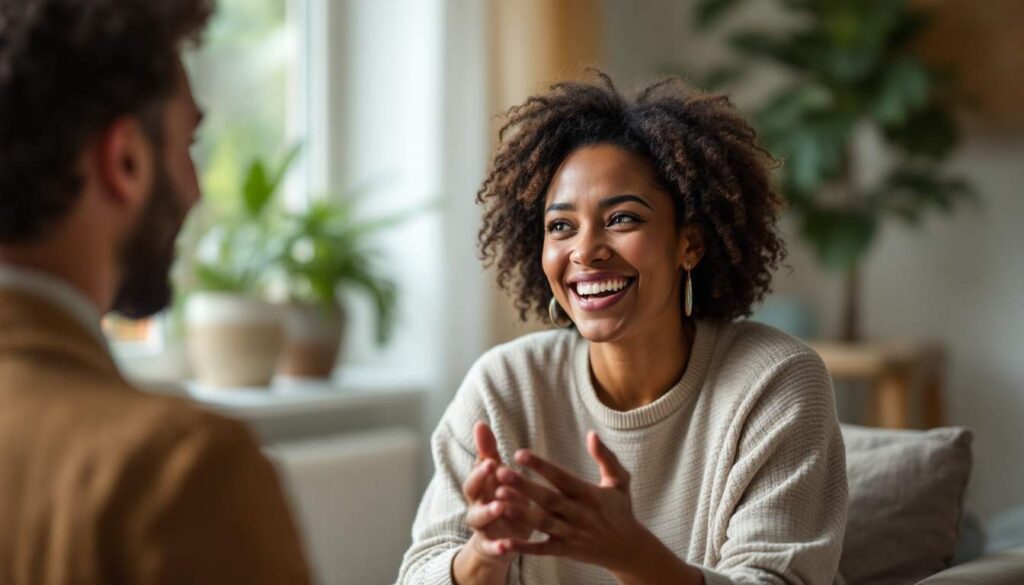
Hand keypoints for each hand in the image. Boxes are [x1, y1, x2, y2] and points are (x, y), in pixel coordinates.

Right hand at [460, 422, 532, 561]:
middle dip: (479, 480)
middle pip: (471, 492)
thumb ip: (489, 453)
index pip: (476, 473)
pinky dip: (498, 547)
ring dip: (488, 512)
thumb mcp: (497, 478)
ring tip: (500, 506)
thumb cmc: (501, 500)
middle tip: (492, 469)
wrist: (501, 541)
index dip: (481, 466)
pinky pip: (492, 548)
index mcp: (480, 487)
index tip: (491, 459)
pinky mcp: (492, 547)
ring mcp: (483, 527)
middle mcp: (477, 504)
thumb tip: (480, 423)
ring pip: (479, 519)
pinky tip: (507, 546)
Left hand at [491, 431, 647, 573]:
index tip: (519, 454)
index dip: (541, 466)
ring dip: (520, 512)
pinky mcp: (565, 551)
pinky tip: (504, 541)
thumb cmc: (620, 509)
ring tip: (498, 498)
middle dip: (524, 486)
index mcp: (590, 495)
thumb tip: (592, 434)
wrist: (628, 549)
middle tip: (500, 473)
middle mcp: (579, 514)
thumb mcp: (620, 481)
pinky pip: (542, 550)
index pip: (562, 478)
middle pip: (548, 499)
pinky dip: (524, 547)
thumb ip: (606, 457)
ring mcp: (571, 534)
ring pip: (543, 522)